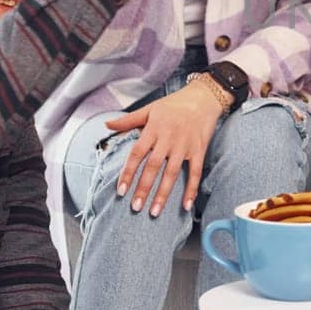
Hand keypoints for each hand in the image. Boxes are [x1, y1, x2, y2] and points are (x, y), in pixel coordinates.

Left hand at [104, 83, 224, 215]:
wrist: (204, 97)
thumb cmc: (174, 104)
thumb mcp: (150, 109)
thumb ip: (128, 120)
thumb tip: (106, 124)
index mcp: (154, 129)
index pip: (137, 154)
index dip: (128, 172)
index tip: (120, 191)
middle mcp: (168, 138)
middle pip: (153, 167)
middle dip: (143, 188)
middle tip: (135, 207)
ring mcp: (185, 145)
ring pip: (172, 173)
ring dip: (163, 194)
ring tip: (155, 212)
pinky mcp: (199, 150)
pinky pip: (195, 172)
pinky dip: (191, 190)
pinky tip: (186, 206)